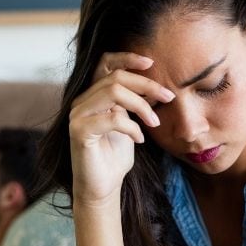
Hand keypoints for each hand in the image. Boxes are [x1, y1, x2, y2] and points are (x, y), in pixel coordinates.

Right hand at [68, 52, 174, 204]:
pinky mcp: (79, 132)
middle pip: (115, 77)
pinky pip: (112, 118)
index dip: (127, 58)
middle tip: (168, 96)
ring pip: (113, 92)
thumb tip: (154, 85)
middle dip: (146, 85)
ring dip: (141, 106)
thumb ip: (133, 102)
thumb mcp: (128, 122)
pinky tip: (139, 139)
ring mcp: (77, 116)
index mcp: (92, 95)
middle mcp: (81, 102)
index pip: (105, 63)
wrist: (103, 187)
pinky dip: (132, 127)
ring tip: (154, 122)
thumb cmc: (115, 156)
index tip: (151, 62)